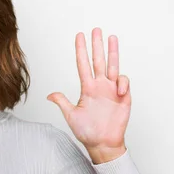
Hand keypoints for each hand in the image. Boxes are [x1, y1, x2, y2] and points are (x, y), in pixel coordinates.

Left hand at [47, 27, 130, 160]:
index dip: (81, 50)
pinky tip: (120, 91)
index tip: (79, 36)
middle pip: (98, 60)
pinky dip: (122, 83)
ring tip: (112, 37)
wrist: (103, 144)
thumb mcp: (71, 116)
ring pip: (113, 66)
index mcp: (87, 88)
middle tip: (96, 29)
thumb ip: (63, 103)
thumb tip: (50, 95)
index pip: (83, 65)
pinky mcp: (123, 97)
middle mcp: (99, 86)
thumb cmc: (87, 131)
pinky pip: (123, 82)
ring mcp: (112, 90)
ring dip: (113, 52)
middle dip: (97, 45)